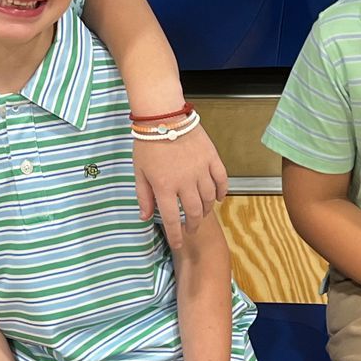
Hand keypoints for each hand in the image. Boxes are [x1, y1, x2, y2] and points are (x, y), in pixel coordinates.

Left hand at [134, 124, 229, 250]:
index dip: (176, 236)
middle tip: (191, 229)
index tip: (178, 245)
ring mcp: (201, 170)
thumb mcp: (139, 171)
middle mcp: (185, 182)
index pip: (172, 220)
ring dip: (206, 209)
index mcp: (164, 187)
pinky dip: (222, 191)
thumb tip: (145, 217)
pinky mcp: (212, 158)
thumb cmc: (147, 143)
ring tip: (201, 213)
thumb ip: (144, 196)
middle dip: (193, 225)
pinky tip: (218, 197)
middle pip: (194, 212)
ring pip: (209, 198)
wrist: (163, 116)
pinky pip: (222, 180)